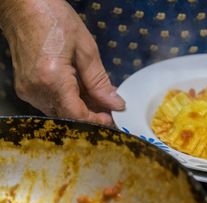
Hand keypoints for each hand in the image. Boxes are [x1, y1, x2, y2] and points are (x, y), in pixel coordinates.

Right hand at [0, 0, 124, 125]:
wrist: (24, 6)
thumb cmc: (55, 19)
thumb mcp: (86, 49)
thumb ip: (99, 82)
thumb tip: (115, 104)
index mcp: (51, 80)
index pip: (77, 115)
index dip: (97, 120)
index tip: (113, 118)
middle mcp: (36, 90)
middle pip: (69, 116)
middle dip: (91, 113)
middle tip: (109, 106)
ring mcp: (27, 90)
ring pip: (60, 110)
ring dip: (81, 107)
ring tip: (98, 95)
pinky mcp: (25, 86)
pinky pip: (51, 101)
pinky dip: (69, 99)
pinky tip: (82, 89)